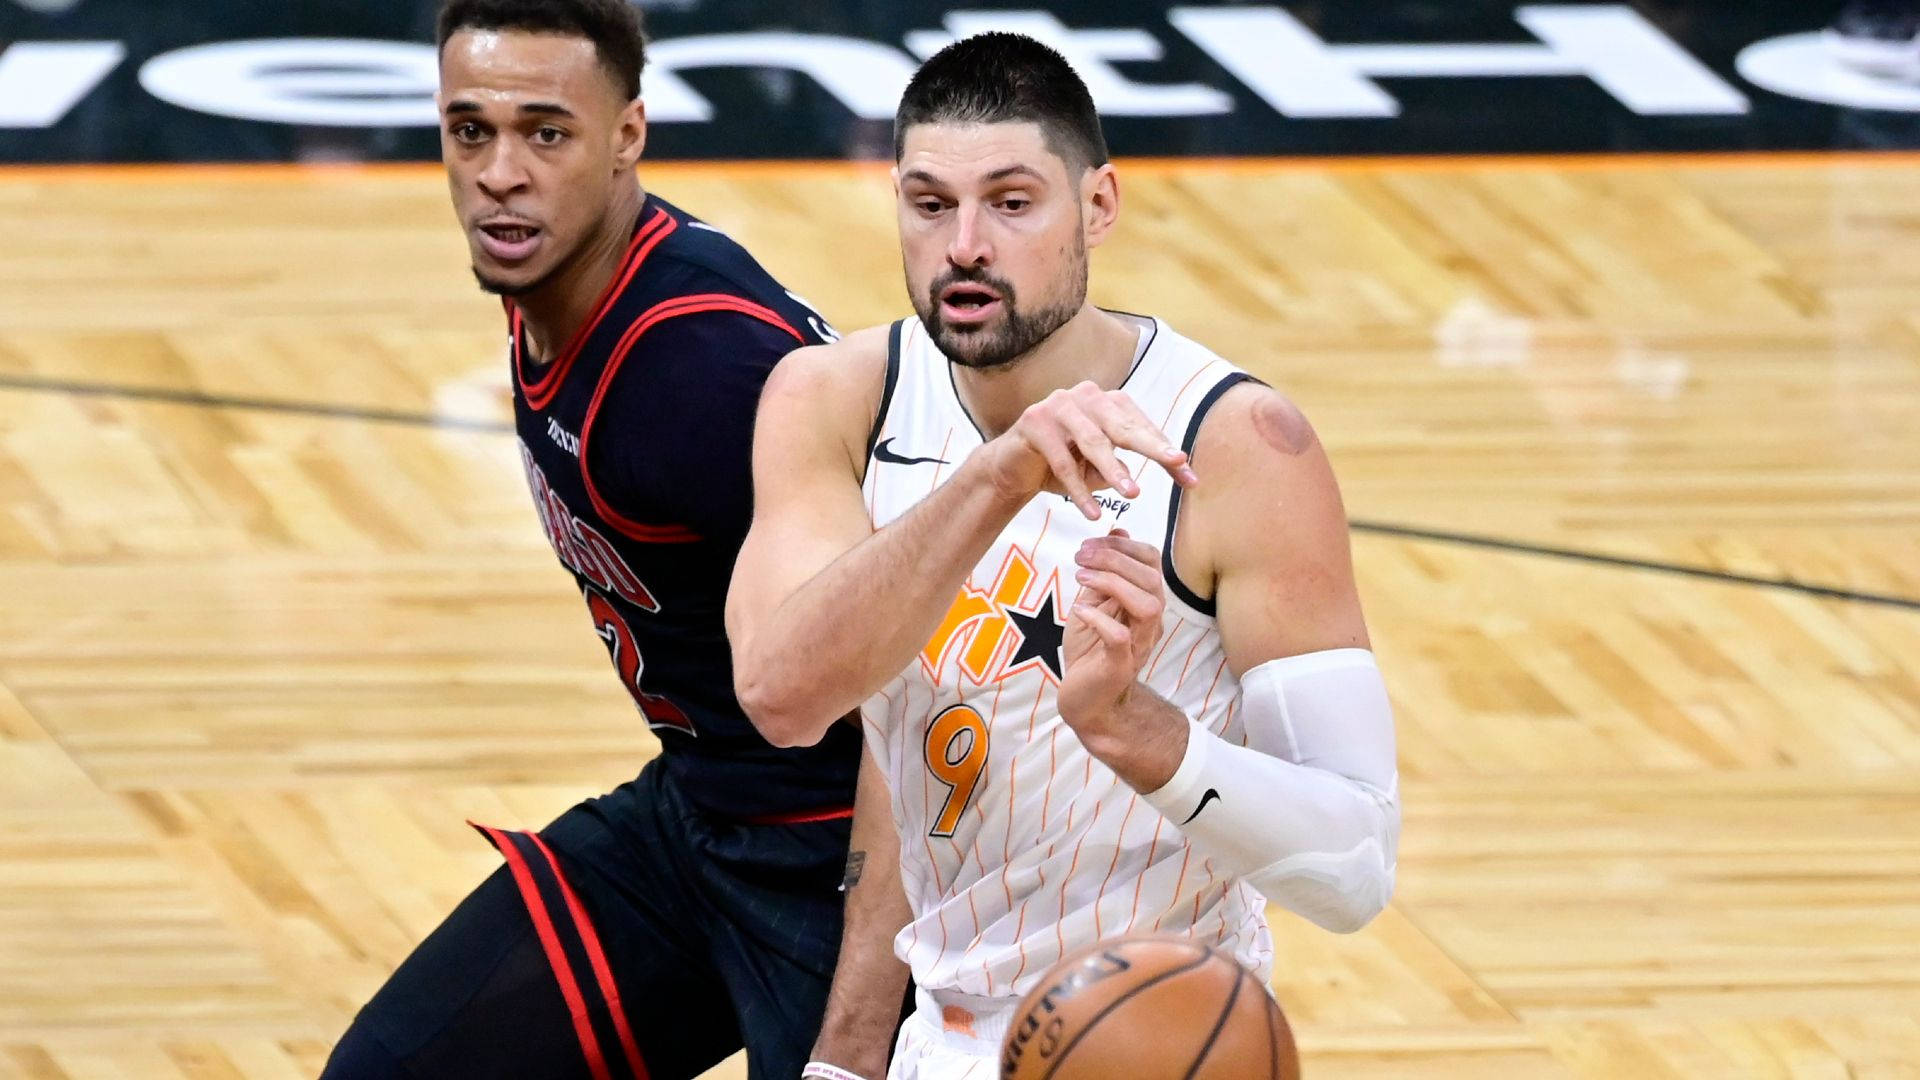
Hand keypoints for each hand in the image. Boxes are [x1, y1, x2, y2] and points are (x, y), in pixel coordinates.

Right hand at [977, 381, 1198, 520]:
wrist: (1012, 468)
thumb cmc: (1062, 465)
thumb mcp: (1099, 470)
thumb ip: (1128, 469)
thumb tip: (1171, 471)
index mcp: (1107, 402)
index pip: (1143, 428)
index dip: (1166, 453)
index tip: (1191, 480)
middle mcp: (1086, 396)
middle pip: (1123, 426)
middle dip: (1152, 448)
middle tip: (1177, 463)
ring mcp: (1059, 404)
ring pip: (1093, 441)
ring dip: (1113, 470)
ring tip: (1133, 494)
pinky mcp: (1035, 421)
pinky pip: (1062, 461)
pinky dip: (1078, 489)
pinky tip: (1092, 512)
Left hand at [1059, 530, 1166, 736]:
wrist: (1085, 699)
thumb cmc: (1090, 650)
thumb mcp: (1094, 601)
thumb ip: (1105, 570)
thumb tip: (1116, 530)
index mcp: (1144, 601)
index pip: (1151, 562)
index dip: (1122, 545)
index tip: (1089, 545)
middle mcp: (1149, 622)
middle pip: (1153, 579)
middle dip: (1115, 559)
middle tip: (1081, 557)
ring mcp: (1138, 644)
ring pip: (1148, 605)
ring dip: (1113, 583)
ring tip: (1081, 577)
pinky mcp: (1120, 665)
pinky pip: (1120, 638)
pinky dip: (1098, 619)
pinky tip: (1079, 611)